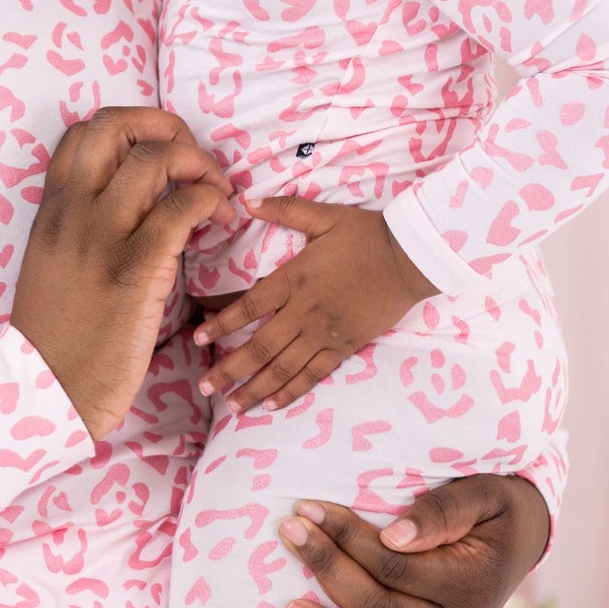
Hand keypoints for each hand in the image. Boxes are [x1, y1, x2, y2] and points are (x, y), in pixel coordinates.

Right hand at [11, 107, 234, 439]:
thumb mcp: (51, 262)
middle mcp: (74, 211)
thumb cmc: (56, 334)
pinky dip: (212, 203)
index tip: (160, 153)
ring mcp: (103, 238)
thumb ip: (79, 224)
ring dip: (200, 165)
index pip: (84, 131)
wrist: (47, 390)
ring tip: (217, 195)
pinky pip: (182, 208)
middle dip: (168, 128)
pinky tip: (220, 225)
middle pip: (118, 125)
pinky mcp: (136, 270)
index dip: (132, 126)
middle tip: (193, 161)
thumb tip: (129, 200)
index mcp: (53, 208)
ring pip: (157, 159)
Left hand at [193, 198, 437, 411]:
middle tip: (204, 386)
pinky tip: (272, 404)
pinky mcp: (344, 348)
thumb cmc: (365, 234)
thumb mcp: (323, 215)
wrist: (410, 259)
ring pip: (284, 368)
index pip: (250, 306)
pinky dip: (291, 391)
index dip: (222, 323)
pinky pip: (313, 375)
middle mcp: (305, 312)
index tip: (198, 338)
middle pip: (260, 347)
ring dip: (255, 388)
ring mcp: (325, 334)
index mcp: (295, 279)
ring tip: (231, 405)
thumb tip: (247, 201)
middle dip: (229, 369)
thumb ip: (284, 209)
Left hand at [275, 474, 552, 607]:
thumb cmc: (493, 507)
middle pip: (379, 607)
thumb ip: (442, 511)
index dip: (347, 536)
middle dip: (328, 568)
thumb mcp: (481, 493)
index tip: (308, 508)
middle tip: (288, 530)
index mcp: (469, 587)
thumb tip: (393, 536)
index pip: (391, 564)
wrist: (522, 534)